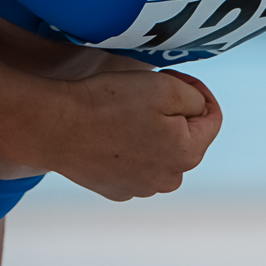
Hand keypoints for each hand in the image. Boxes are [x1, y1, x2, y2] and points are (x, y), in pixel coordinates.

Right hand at [44, 67, 220, 199]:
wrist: (54, 126)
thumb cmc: (108, 102)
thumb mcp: (165, 86)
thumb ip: (196, 98)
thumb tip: (200, 109)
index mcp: (188, 154)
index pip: (212, 117)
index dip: (196, 88)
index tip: (170, 75)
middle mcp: (169, 179)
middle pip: (186, 137)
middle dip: (174, 113)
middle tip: (144, 93)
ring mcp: (141, 189)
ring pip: (160, 152)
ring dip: (151, 132)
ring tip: (122, 114)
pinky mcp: (115, 190)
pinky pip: (134, 164)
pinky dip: (128, 148)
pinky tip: (108, 133)